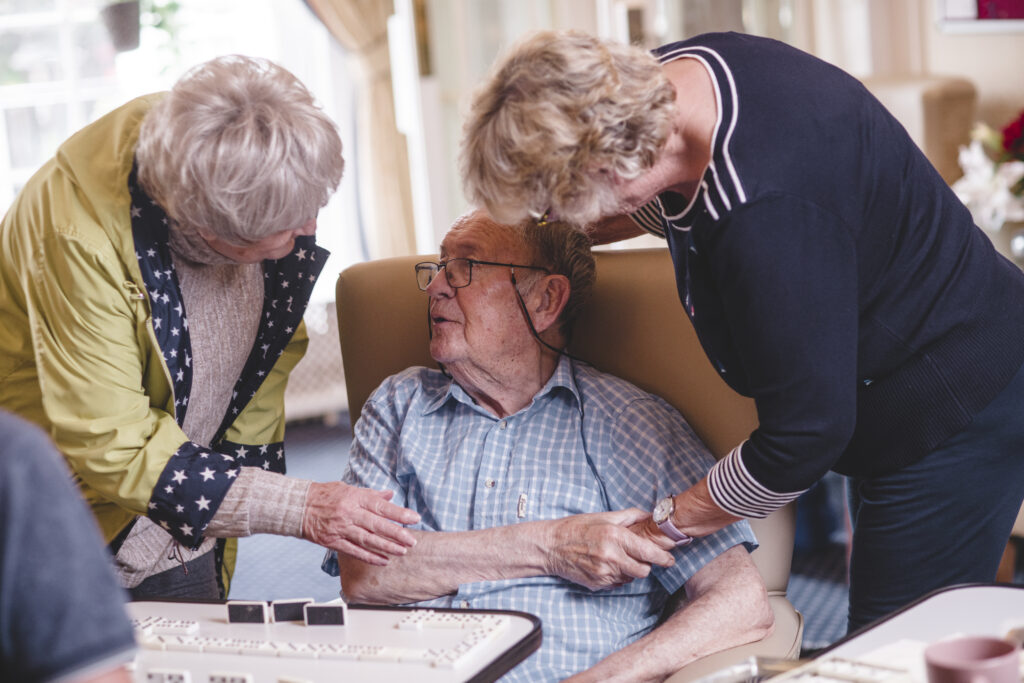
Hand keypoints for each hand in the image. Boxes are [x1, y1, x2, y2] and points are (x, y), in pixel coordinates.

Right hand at [302, 482, 419, 565]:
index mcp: (354, 498)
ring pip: (367, 540)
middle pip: (377, 525)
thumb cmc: (324, 495)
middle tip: (412, 540)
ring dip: (386, 547)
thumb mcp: (349, 489)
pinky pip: (354, 551)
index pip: (381, 506)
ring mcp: (341, 528)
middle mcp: (349, 513)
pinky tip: (383, 561)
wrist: (298, 506)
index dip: (399, 513)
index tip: (414, 518)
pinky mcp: (333, 541)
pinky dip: (369, 557)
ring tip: (402, 551)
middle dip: (397, 534)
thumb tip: (390, 495)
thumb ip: (370, 495)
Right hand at [544, 508, 674, 590]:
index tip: (670, 560)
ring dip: (631, 570)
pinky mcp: (597, 584)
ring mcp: (604, 573)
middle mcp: (611, 557)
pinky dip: (618, 575)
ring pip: (631, 578)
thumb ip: (631, 516)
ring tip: (618, 557)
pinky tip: (607, 564)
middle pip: (644, 570)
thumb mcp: (604, 516)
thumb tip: (652, 516)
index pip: (649, 553)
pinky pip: (617, 583)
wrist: (551, 546)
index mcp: (615, 537)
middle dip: (646, 564)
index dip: (664, 558)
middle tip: (640, 556)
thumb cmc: (577, 528)